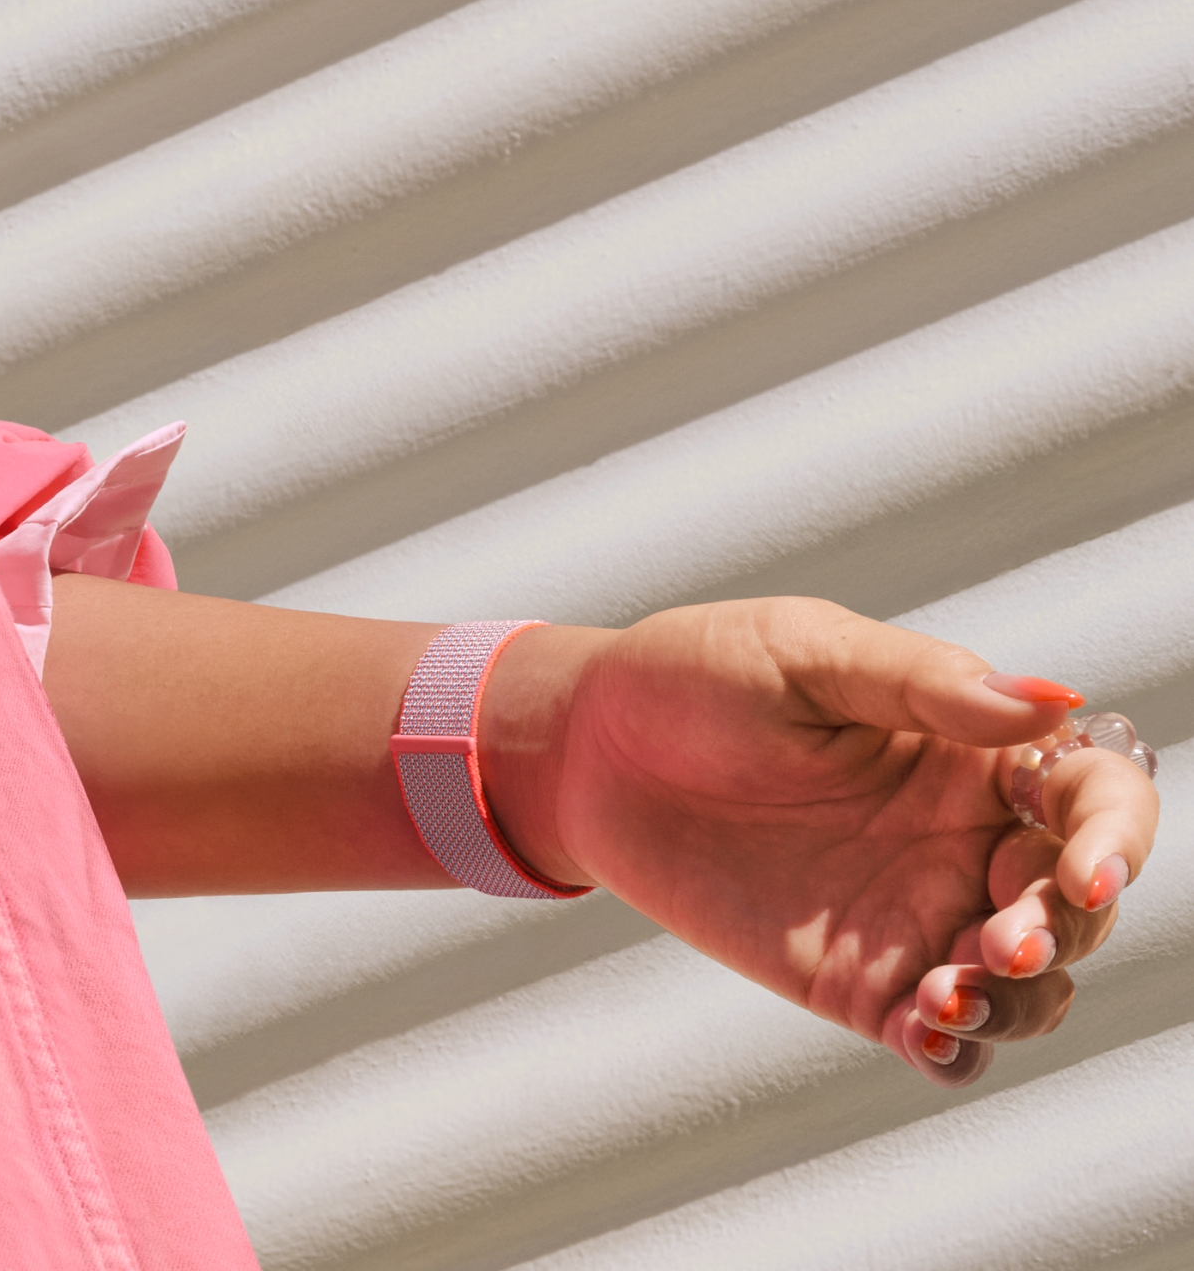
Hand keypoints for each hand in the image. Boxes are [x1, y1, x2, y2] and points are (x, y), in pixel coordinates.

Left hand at [484, 597, 1160, 1086]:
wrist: (588, 752)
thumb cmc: (694, 677)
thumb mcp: (803, 656)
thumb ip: (924, 684)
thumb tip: (1056, 701)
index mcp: (975, 755)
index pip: (1096, 799)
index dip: (1115, 837)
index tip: (1082, 870)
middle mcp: (966, 841)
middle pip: (1077, 906)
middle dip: (1059, 932)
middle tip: (994, 943)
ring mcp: (917, 916)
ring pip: (1029, 985)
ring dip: (1018, 1002)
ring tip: (944, 995)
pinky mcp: (859, 980)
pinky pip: (941, 1036)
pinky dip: (956, 1049)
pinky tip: (925, 1034)